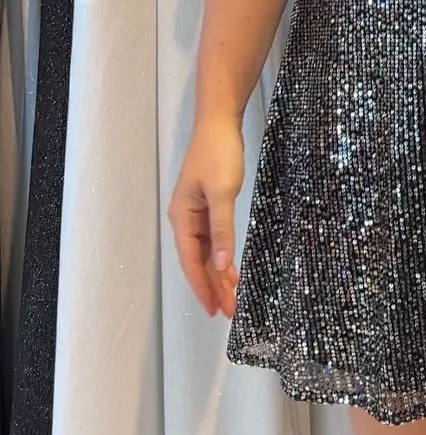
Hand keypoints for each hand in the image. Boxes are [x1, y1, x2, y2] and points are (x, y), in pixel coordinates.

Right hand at [168, 116, 244, 318]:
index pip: (190, 262)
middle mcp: (185, 220)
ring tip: (233, 298)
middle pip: (197, 262)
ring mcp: (196, 213)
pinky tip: (231, 269)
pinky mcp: (208, 206)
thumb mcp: (222, 193)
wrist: (219, 123)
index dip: (202, 288)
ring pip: (206, 253)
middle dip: (213, 287)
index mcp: (183, 218)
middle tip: (229, 312)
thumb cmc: (218, 154)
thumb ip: (221, 230)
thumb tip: (220, 265)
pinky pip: (213, 240)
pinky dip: (222, 256)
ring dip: (218, 275)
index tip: (215, 310)